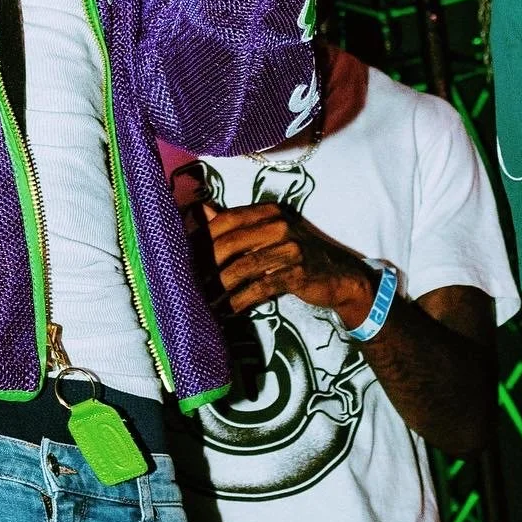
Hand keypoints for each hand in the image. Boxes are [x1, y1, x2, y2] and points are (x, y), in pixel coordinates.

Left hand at [204, 200, 378, 325]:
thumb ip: (235, 223)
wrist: (340, 277)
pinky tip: (226, 311)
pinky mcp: (297, 274)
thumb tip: (199, 210)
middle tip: (187, 281)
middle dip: (205, 264)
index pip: (225, 219)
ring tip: (202, 300)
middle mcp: (278, 225)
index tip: (181, 254)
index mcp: (267, 211)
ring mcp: (289, 249)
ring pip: (242, 268)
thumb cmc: (297, 254)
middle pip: (229, 243)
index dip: (201, 237)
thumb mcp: (268, 233)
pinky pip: (260, 288)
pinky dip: (239, 301)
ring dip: (218, 287)